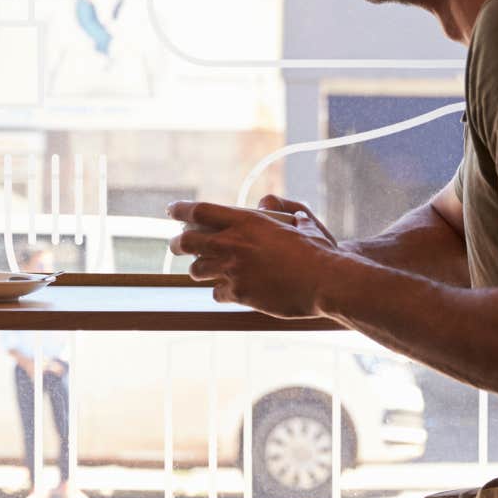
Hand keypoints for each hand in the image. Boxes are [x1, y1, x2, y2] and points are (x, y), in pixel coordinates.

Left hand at [167, 200, 342, 318]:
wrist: (326, 282)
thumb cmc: (317, 250)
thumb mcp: (300, 219)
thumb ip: (278, 207)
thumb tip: (263, 202)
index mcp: (245, 221)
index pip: (200, 211)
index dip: (180, 209)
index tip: (171, 209)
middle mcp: (233, 244)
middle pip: (187, 241)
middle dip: (178, 243)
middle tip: (177, 245)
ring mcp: (233, 271)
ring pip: (197, 270)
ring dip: (199, 269)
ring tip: (204, 270)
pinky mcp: (238, 295)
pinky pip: (216, 293)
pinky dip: (219, 292)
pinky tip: (228, 292)